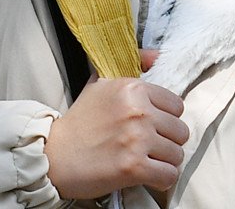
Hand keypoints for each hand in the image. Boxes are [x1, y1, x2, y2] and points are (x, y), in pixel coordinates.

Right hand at [44, 68, 187, 198]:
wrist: (54, 156)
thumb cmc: (79, 122)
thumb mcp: (101, 83)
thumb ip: (132, 67)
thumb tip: (156, 56)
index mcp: (133, 89)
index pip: (176, 105)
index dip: (165, 118)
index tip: (152, 126)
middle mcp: (138, 111)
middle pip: (180, 131)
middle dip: (167, 141)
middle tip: (148, 146)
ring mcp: (137, 140)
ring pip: (177, 154)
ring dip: (165, 161)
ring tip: (146, 160)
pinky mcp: (134, 167)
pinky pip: (169, 175)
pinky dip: (161, 178)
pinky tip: (147, 175)